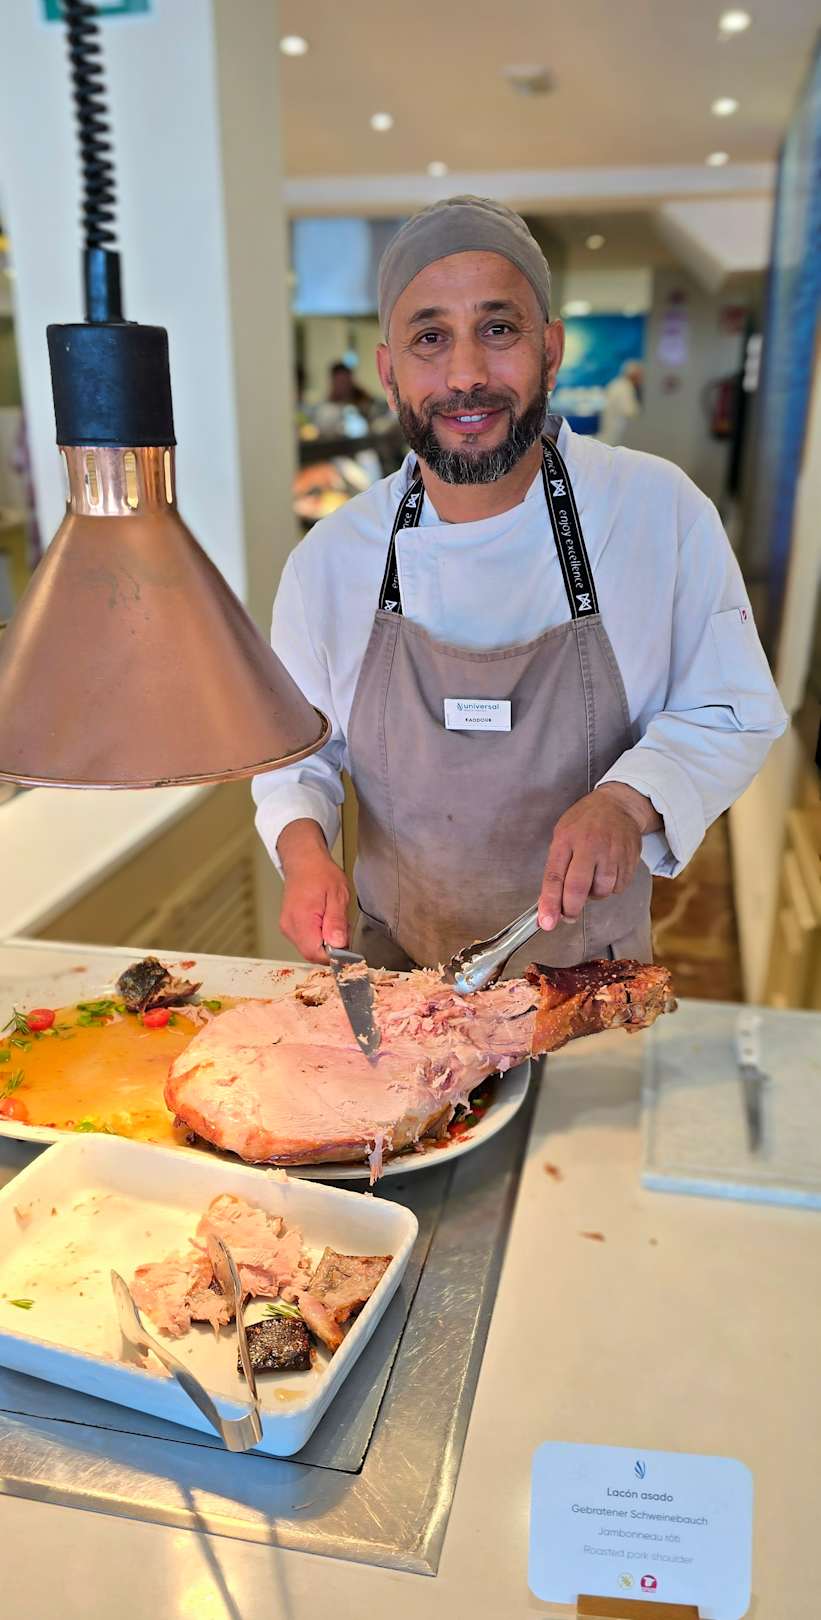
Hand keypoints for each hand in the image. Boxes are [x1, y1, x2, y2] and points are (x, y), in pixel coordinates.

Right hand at [278, 819, 350, 963]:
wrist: (304, 861)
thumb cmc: (319, 873)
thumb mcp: (337, 895)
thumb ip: (337, 922)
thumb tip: (339, 945)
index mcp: (301, 919)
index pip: (316, 954)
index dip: (334, 955)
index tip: (346, 944)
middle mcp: (290, 927)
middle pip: (313, 954)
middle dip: (332, 948)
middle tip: (341, 927)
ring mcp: (288, 928)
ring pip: (310, 949)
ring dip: (325, 942)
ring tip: (332, 920)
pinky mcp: (289, 927)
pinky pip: (306, 941)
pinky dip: (319, 936)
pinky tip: (324, 921)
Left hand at [537, 783, 659, 930]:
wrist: (618, 805)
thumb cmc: (584, 823)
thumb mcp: (562, 836)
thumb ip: (556, 869)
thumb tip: (549, 905)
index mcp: (567, 839)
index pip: (555, 876)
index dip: (550, 902)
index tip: (546, 922)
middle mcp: (590, 845)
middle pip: (578, 888)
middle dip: (571, 909)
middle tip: (568, 915)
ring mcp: (612, 853)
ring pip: (601, 892)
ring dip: (593, 894)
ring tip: (592, 877)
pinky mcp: (630, 860)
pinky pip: (617, 888)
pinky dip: (610, 887)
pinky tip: (606, 871)